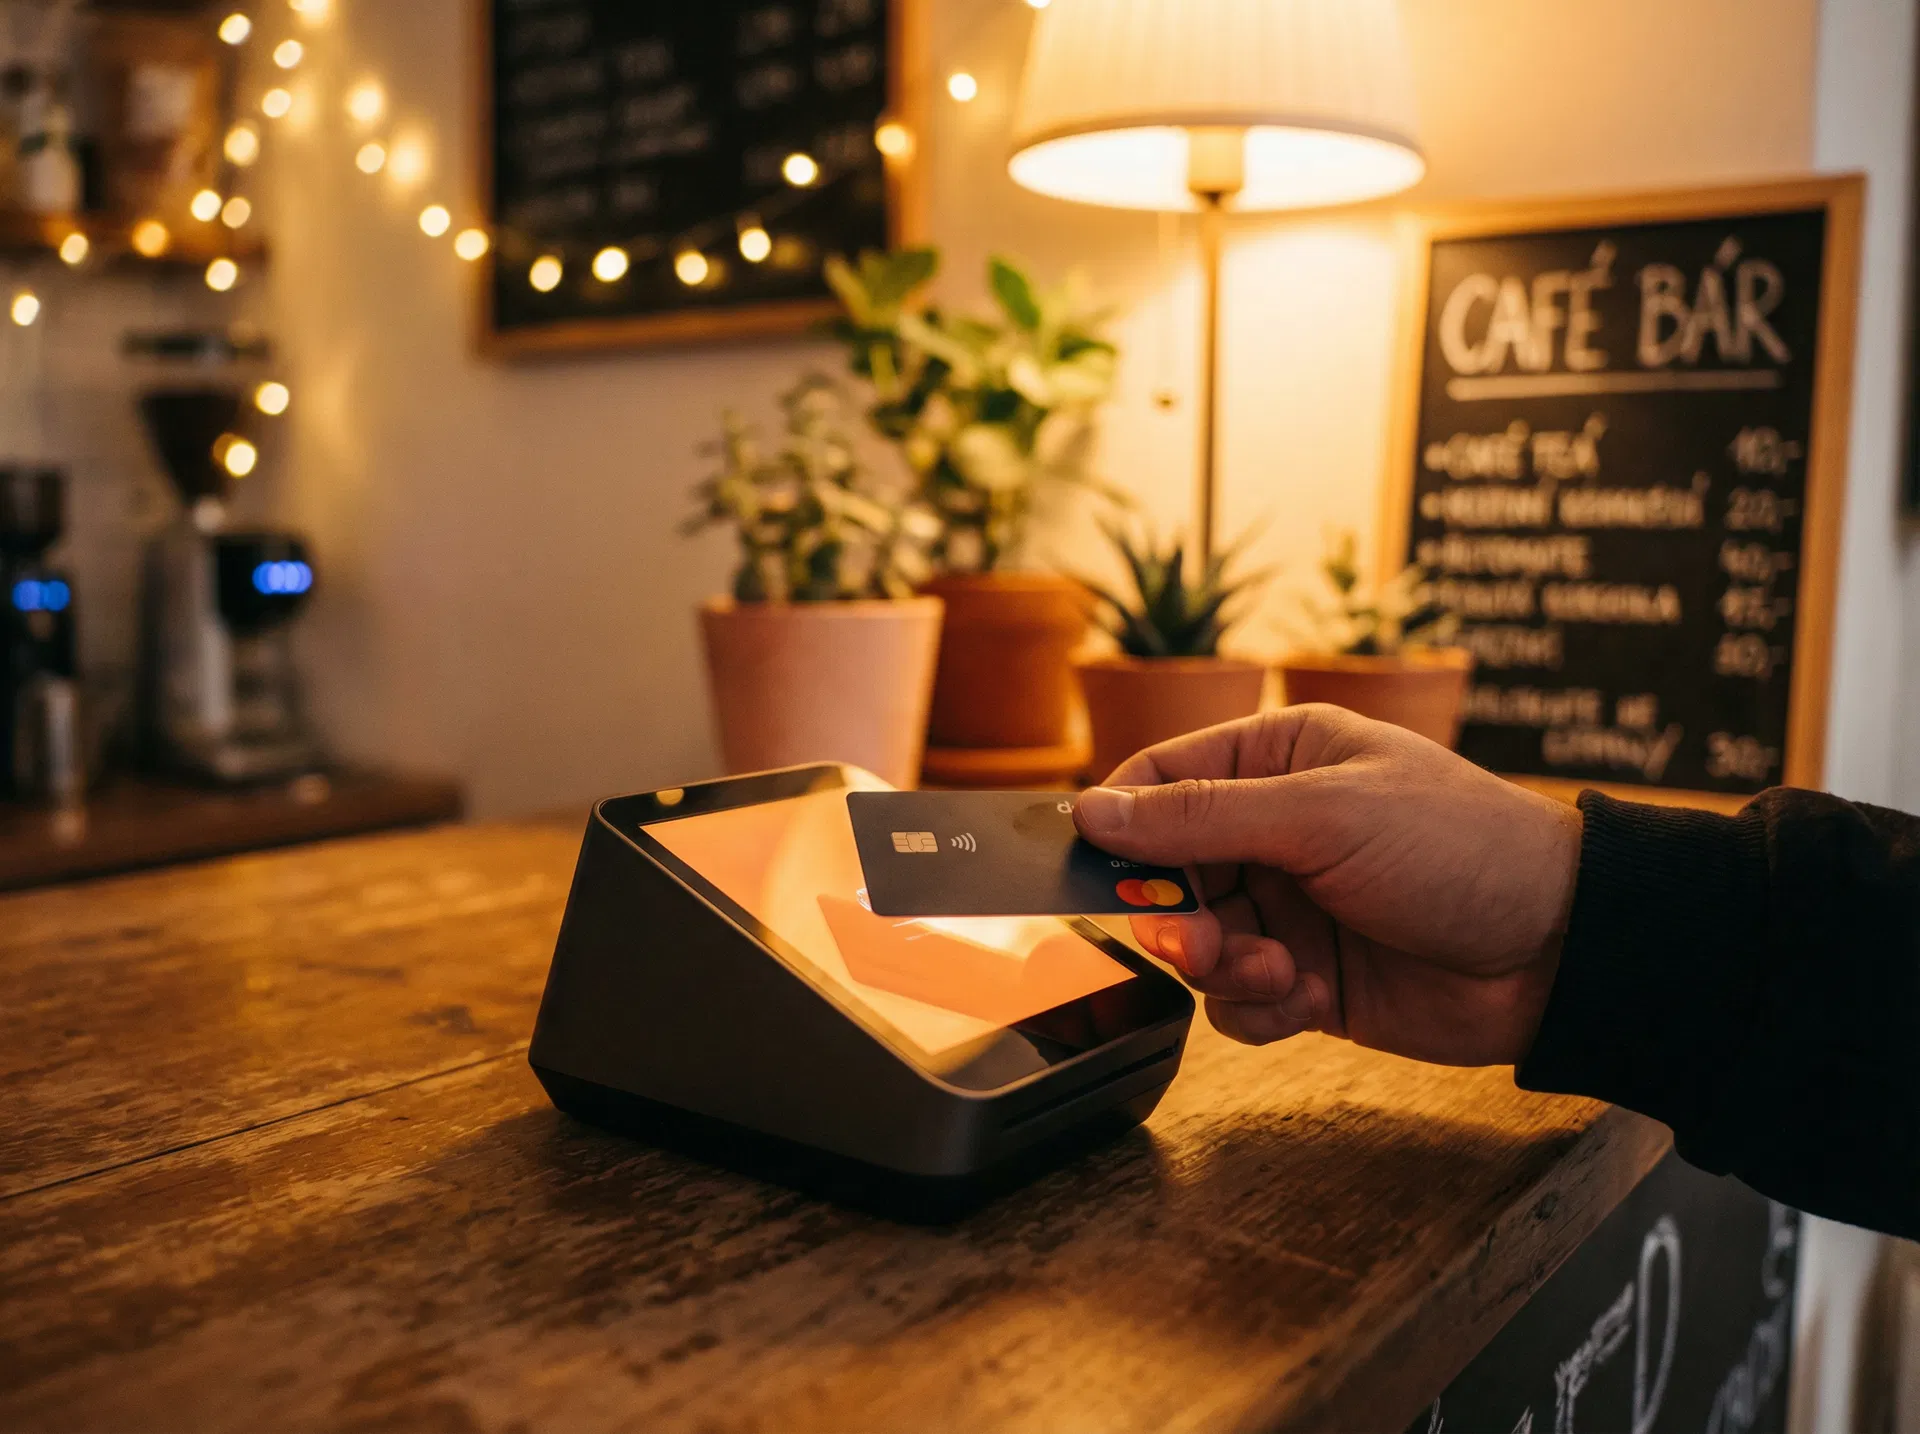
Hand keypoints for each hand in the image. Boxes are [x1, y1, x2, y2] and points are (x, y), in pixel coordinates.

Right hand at [1073, 704, 1583, 1067]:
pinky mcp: (1308, 979)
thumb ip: (1201, 817)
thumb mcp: (1323, 814)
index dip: (1118, 823)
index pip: (1160, 780)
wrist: (1560, 951)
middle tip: (1196, 941)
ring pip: (1197, 945)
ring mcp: (1290, 908)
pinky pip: (1239, 1002)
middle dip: (1174, 915)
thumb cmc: (1460, 847)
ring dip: (1223, 968)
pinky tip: (1310, 999)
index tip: (1091, 867)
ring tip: (1281, 972)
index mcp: (1277, 759)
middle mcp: (1274, 831)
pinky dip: (1259, 1008)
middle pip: (1166, 874)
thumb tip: (1091, 811)